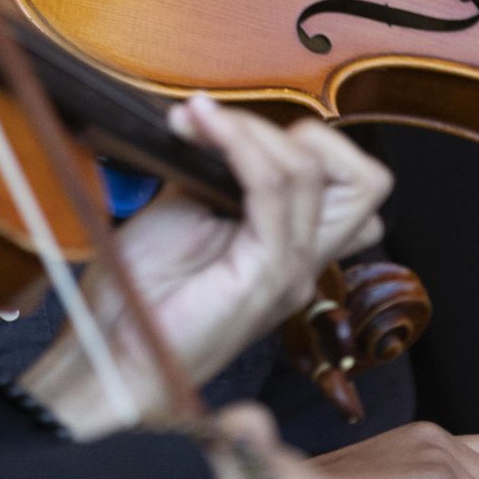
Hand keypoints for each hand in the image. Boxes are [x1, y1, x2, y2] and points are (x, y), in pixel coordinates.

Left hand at [20, 97, 392, 435]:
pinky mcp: (267, 277)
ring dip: (252, 129)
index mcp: (291, 247)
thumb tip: (216, 122)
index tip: (219, 121)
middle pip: (366, 180)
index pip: (347, 180)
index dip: (297, 137)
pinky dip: (239, 146)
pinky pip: (274, 191)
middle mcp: (304, 260)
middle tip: (227, 128)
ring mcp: (291, 271)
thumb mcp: (183, 212)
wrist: (112, 357)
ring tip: (198, 122)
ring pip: (315, 173)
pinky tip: (201, 130)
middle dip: (301, 132)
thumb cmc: (138, 297)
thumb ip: (216, 172)